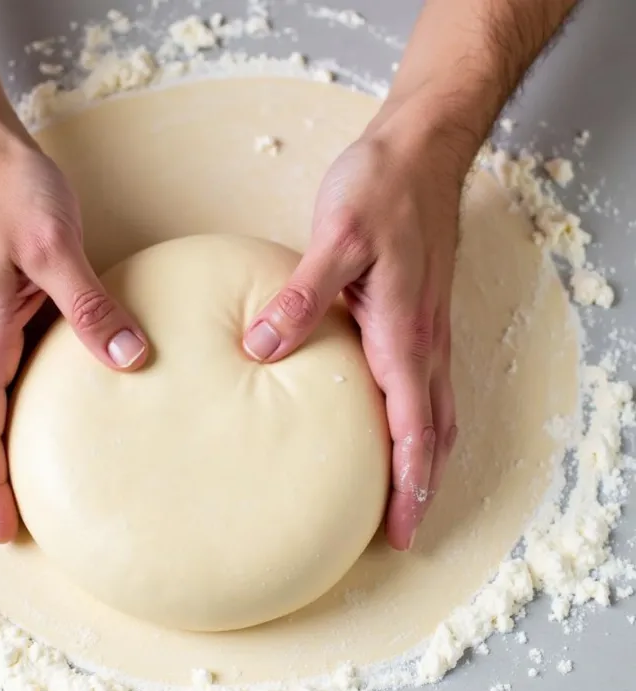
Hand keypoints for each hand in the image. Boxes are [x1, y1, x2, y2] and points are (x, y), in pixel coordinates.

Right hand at [0, 131, 148, 542]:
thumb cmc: (9, 190)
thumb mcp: (54, 245)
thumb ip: (90, 306)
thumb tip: (130, 359)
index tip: (4, 528)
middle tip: (18, 527)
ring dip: (1, 450)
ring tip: (29, 489)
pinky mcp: (1, 313)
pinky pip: (5, 375)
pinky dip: (15, 411)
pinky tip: (44, 420)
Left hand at [243, 110, 463, 549]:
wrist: (421, 150)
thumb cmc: (381, 189)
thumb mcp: (336, 237)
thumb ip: (302, 297)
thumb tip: (262, 349)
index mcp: (403, 332)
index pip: (415, 428)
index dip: (410, 483)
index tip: (400, 527)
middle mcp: (423, 339)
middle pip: (434, 433)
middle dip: (421, 486)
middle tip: (402, 529)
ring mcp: (428, 328)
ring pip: (437, 412)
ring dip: (425, 460)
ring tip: (406, 494)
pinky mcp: (420, 314)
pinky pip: (429, 384)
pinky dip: (422, 423)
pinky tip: (398, 426)